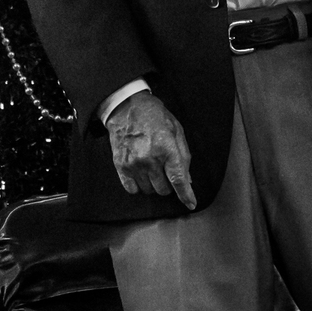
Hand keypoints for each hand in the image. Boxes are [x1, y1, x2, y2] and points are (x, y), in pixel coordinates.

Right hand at [107, 91, 196, 207]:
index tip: (190, 204)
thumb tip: (188, 179)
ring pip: (149, 191)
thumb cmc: (154, 116)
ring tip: (152, 168)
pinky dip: (139, 186)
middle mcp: (150, 159)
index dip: (186, 195)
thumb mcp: (176, 130)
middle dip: (168, 184)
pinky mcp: (121, 166)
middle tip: (166, 171)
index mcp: (166, 148)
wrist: (126, 107)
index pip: (178, 180)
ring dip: (154, 184)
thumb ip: (184, 155)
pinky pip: (132, 189)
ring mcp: (134, 164)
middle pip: (163, 189)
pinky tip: (141, 174)